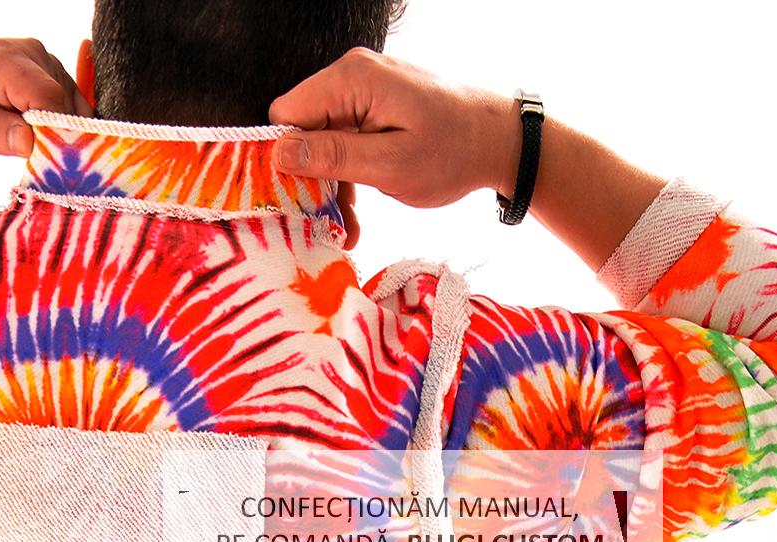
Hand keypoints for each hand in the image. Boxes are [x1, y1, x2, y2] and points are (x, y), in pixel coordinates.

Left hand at [0, 37, 89, 156]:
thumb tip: (29, 143)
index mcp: (0, 60)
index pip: (46, 98)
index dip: (53, 135)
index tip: (46, 164)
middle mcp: (27, 52)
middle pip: (63, 102)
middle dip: (57, 139)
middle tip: (36, 164)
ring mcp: (42, 60)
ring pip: (71, 106)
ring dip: (60, 135)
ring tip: (32, 149)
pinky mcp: (51, 72)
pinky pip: (71, 105)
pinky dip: (63, 127)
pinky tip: (42, 138)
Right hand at [269, 47, 519, 230]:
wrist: (498, 141)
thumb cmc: (452, 152)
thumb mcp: (389, 164)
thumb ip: (333, 156)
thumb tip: (278, 153)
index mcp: (351, 80)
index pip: (286, 115)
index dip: (283, 159)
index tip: (295, 201)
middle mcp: (352, 77)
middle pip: (302, 130)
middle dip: (309, 180)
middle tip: (327, 223)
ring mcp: (364, 92)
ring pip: (321, 143)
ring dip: (330, 187)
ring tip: (348, 228)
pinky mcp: (375, 110)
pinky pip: (344, 144)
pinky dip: (347, 178)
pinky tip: (356, 214)